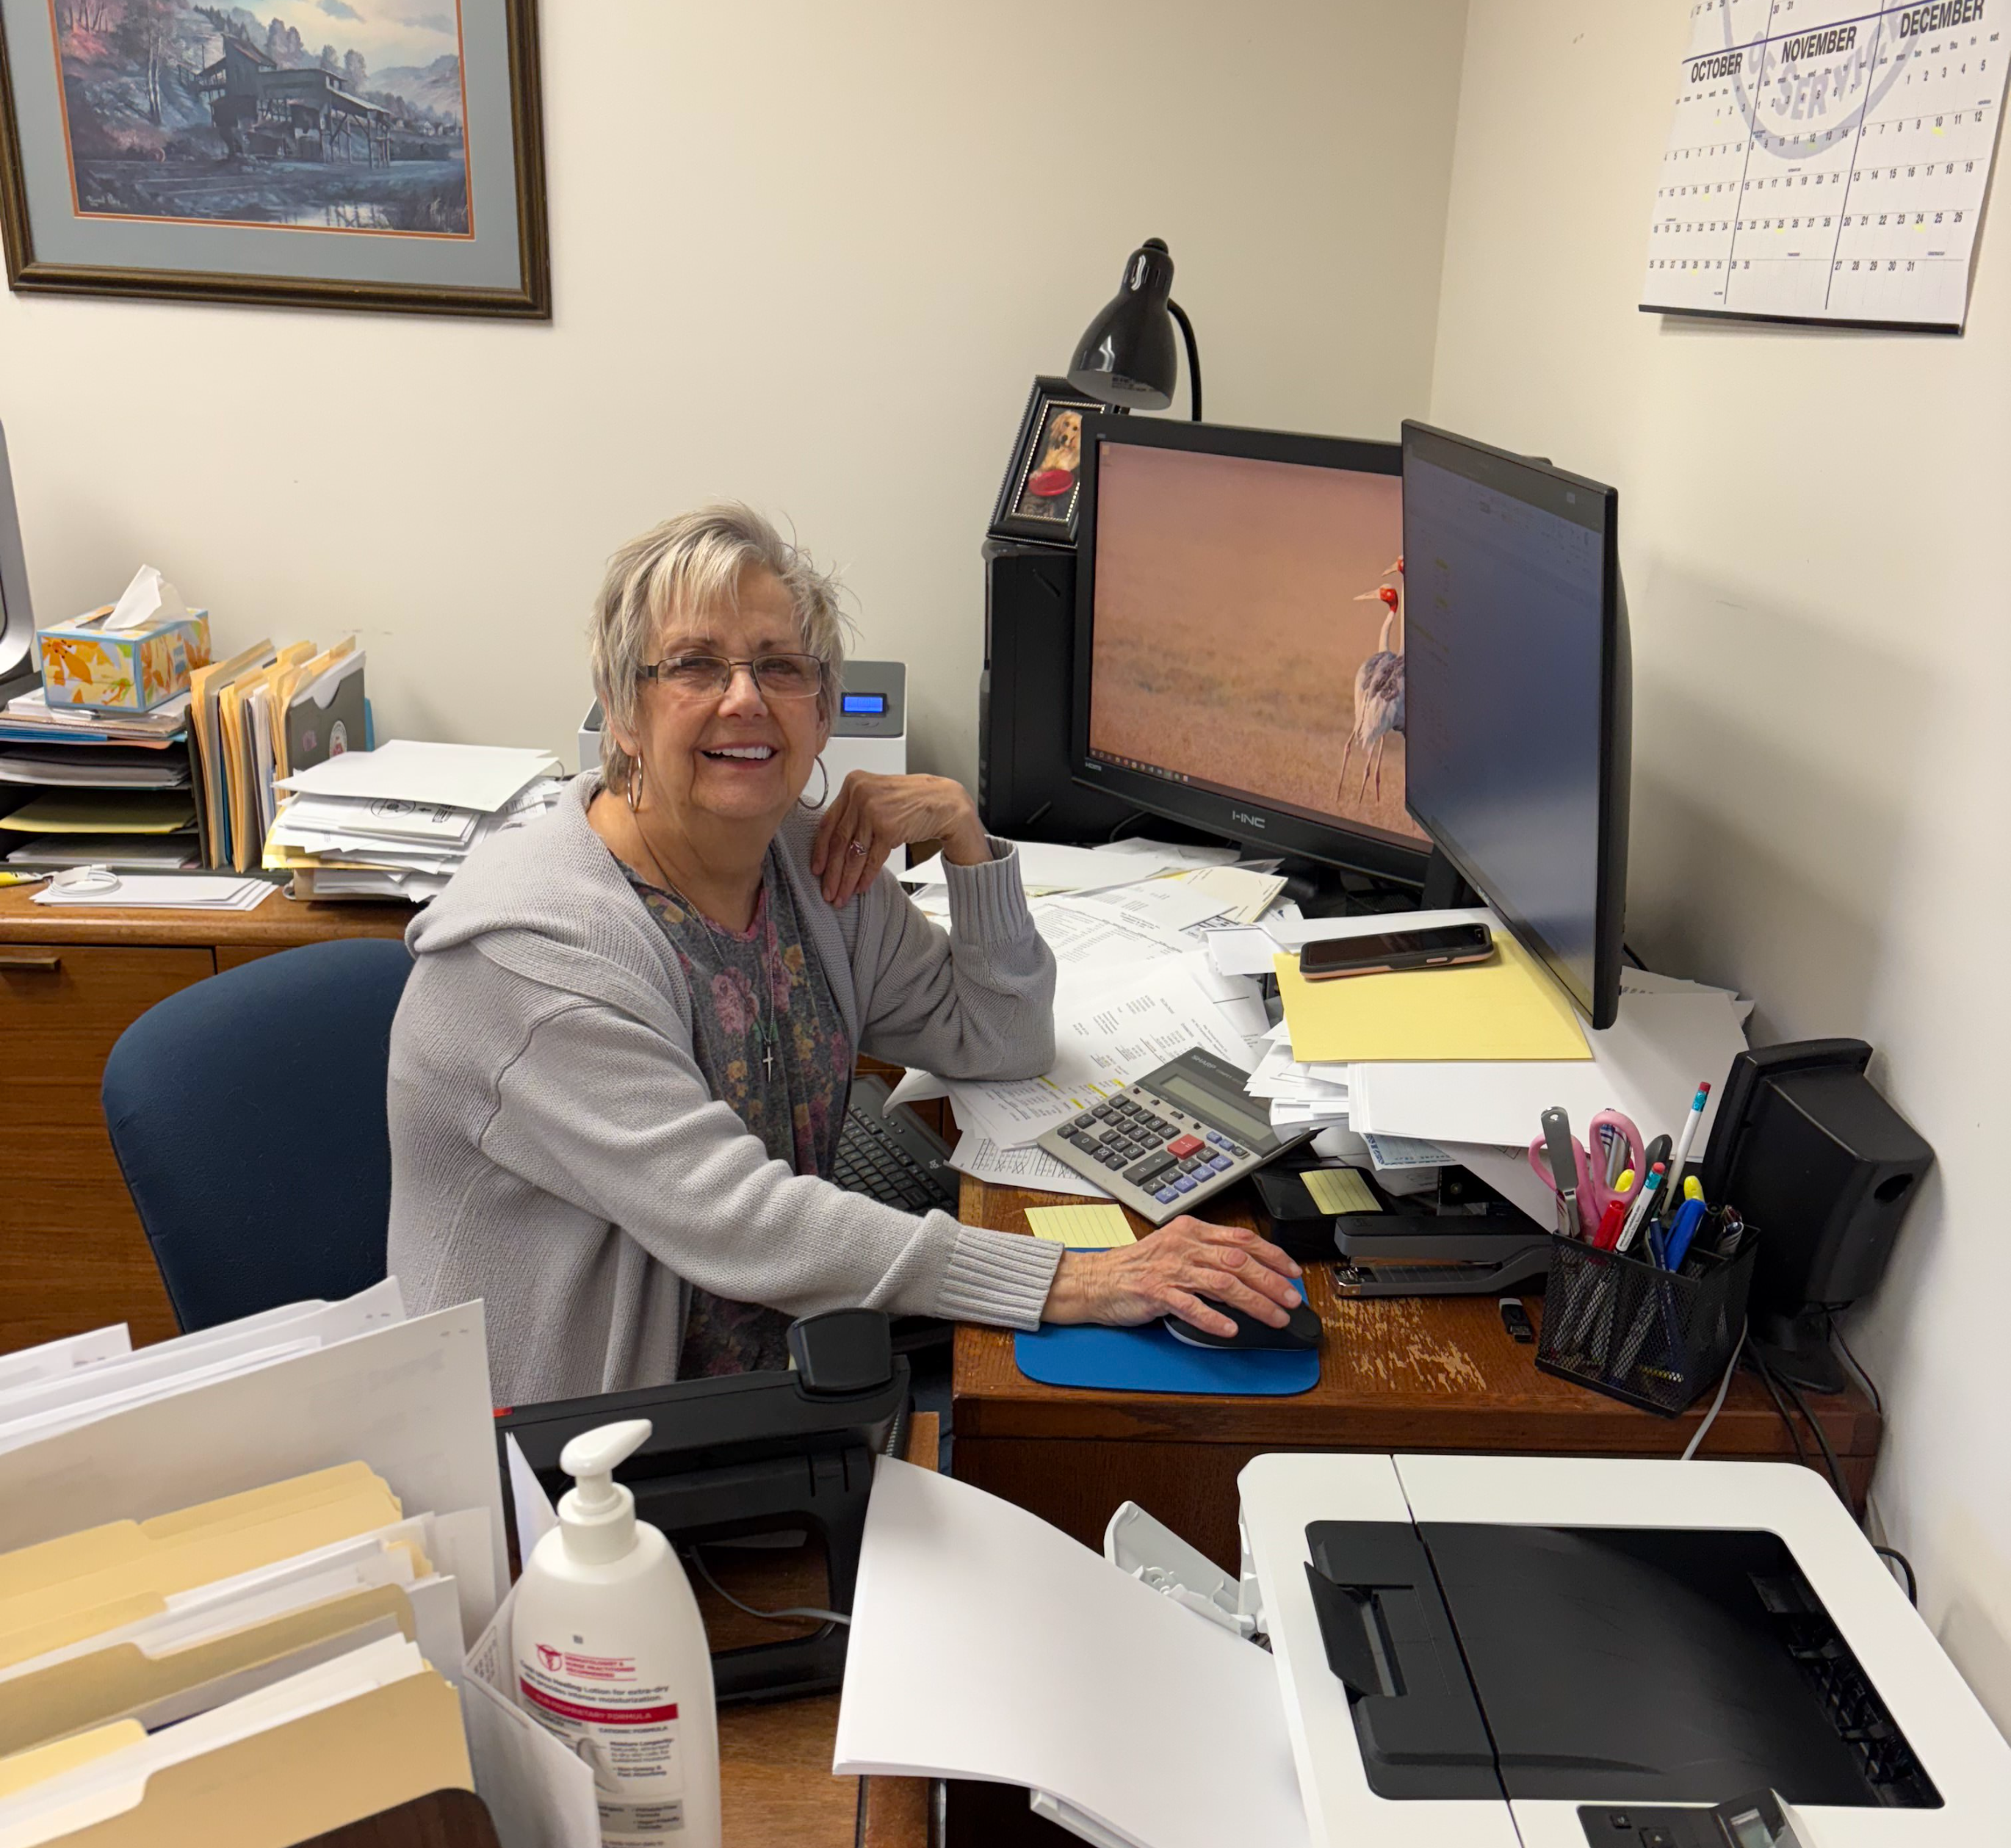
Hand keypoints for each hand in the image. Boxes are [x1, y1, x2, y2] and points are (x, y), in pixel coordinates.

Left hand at [811, 771, 988, 904]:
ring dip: (847, 879)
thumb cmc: (913, 800)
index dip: (821, 850)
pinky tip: (861, 887)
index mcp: (853, 783)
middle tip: (828, 890)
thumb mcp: (878, 796)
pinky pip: (873, 859)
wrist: (945, 802)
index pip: (828, 822)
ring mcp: (873, 810)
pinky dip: (866, 876)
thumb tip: (835, 844)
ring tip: (842, 895)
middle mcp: (860, 794)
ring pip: (854, 853)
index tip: (817, 868)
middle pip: (839, 841)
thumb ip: (856, 811)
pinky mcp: (888, 827)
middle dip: (832, 872)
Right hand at [1040, 1216, 1304, 1339]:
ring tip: (1273, 1317)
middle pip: (1238, 1261)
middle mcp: (1183, 1246)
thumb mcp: (1175, 1248)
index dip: (1272, 1255)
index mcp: (1191, 1232)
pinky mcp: (1155, 1292)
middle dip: (1271, 1281)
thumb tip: (1249, 1269)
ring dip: (1253, 1302)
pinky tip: (1230, 1329)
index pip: (1242, 1238)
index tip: (1292, 1271)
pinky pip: (1190, 1306)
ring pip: (1222, 1283)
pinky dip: (1213, 1318)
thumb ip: (1207, 1254)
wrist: (1095, 1280)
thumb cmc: (1135, 1268)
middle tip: (1291, 1299)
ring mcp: (1170, 1269)